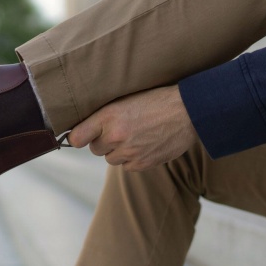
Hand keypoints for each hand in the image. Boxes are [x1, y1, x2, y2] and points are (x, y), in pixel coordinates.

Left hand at [68, 85, 196, 170]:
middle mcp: (116, 136)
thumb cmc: (157, 100)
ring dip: (118, 151)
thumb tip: (84, 129)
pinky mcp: (142, 163)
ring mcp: (130, 152)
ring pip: (111, 159)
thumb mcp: (126, 98)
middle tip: (120, 129)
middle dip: (103, 141)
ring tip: (136, 135)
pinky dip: (133, 159)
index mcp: (109, 116)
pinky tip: (145, 144)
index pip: (77, 137)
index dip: (78, 137)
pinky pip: (127, 166)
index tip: (81, 136)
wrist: (188, 111)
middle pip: (95, 149)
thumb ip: (105, 114)